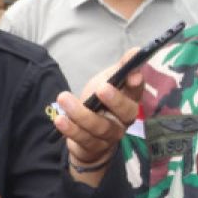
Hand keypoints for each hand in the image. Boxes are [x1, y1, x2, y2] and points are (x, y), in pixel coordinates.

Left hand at [52, 51, 142, 173]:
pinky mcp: (93, 147)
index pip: (138, 91)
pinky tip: (60, 119)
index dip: (137, 84)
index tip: (133, 75)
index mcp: (130, 100)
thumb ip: (121, 67)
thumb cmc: (99, 102)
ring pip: (100, 127)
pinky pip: (83, 139)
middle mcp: (124, 120)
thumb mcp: (108, 80)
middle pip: (126, 113)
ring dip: (81, 114)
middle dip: (115, 100)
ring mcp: (110, 135)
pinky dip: (71, 129)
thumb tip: (136, 50)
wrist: (86, 134)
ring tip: (63, 98)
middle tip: (102, 87)